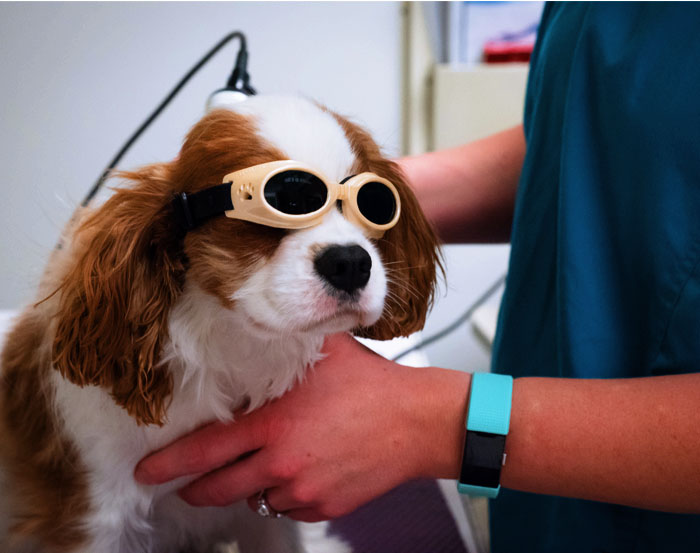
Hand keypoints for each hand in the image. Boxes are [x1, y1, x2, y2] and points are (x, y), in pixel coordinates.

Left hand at [135, 333, 469, 521]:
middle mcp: (281, 463)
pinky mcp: (324, 506)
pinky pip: (289, 507)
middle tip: (184, 486)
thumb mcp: (320, 356)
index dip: (169, 464)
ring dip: (249, 485)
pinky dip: (284, 495)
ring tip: (261, 465)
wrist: (414, 422)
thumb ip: (283, 347)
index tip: (148, 470)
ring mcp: (303, 490)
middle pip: (220, 488)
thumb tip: (262, 326)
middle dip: (195, 489)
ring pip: (256, 498)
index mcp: (273, 425)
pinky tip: (298, 473)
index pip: (205, 451)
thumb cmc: (371, 385)